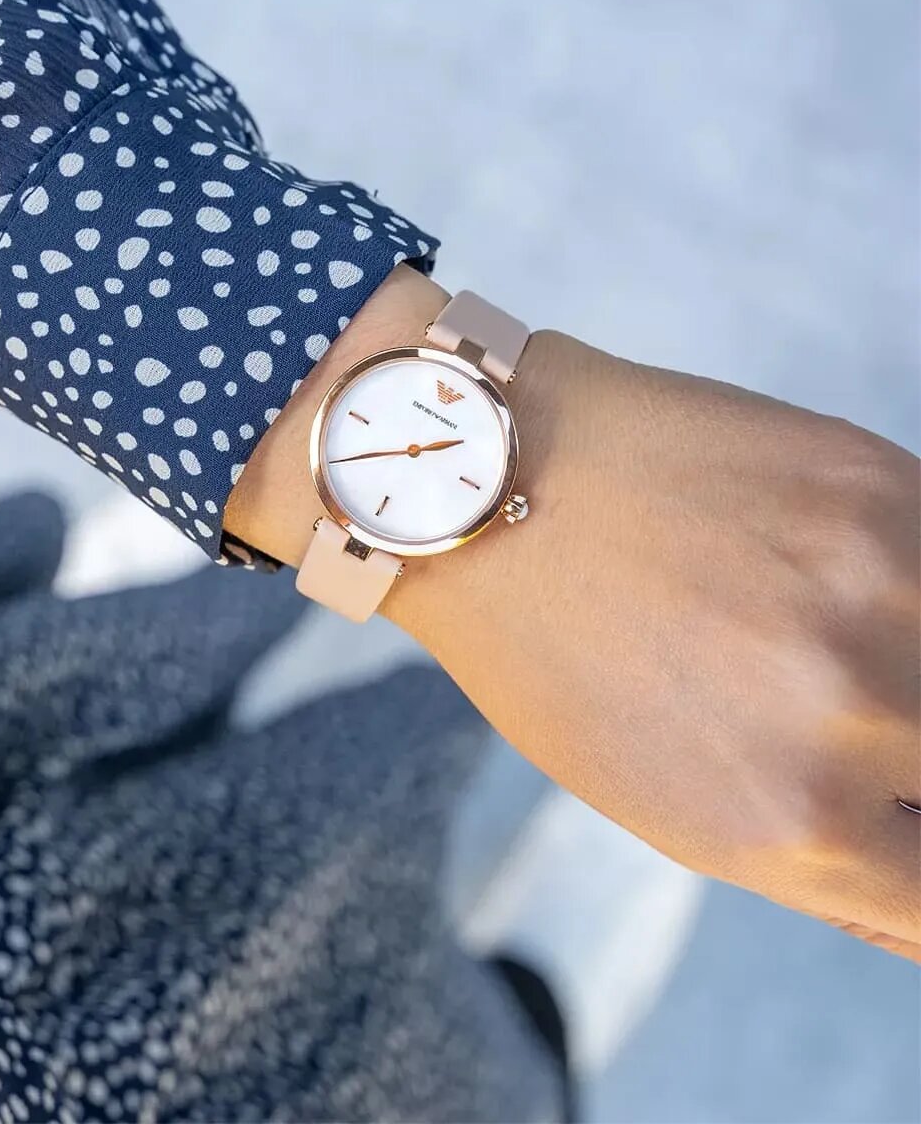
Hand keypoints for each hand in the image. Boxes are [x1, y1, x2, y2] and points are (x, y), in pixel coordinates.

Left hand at [227, 265, 920, 958]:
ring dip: (913, 669)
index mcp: (791, 826)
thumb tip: (915, 884)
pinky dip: (912, 592)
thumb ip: (811, 853)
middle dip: (909, 763)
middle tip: (858, 725)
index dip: (920, 864)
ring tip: (827, 644)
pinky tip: (845, 578)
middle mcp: (855, 721)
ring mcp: (882, 595)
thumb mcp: (663, 800)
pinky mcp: (882, 488)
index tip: (888, 819)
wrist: (495, 488)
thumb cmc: (552, 650)